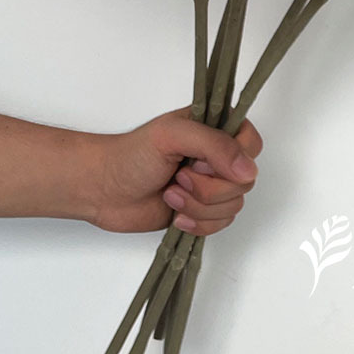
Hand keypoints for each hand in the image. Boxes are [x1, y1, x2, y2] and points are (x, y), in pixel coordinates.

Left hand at [89, 108, 262, 234]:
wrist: (102, 189)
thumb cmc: (130, 155)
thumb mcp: (172, 135)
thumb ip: (214, 145)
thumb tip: (248, 170)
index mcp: (215, 128)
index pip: (252, 143)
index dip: (232, 160)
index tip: (200, 162)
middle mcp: (217, 156)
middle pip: (244, 181)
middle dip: (208, 187)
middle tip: (178, 177)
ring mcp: (210, 185)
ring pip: (233, 206)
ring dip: (198, 206)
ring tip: (170, 194)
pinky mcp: (201, 212)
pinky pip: (221, 224)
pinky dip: (197, 224)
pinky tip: (175, 215)